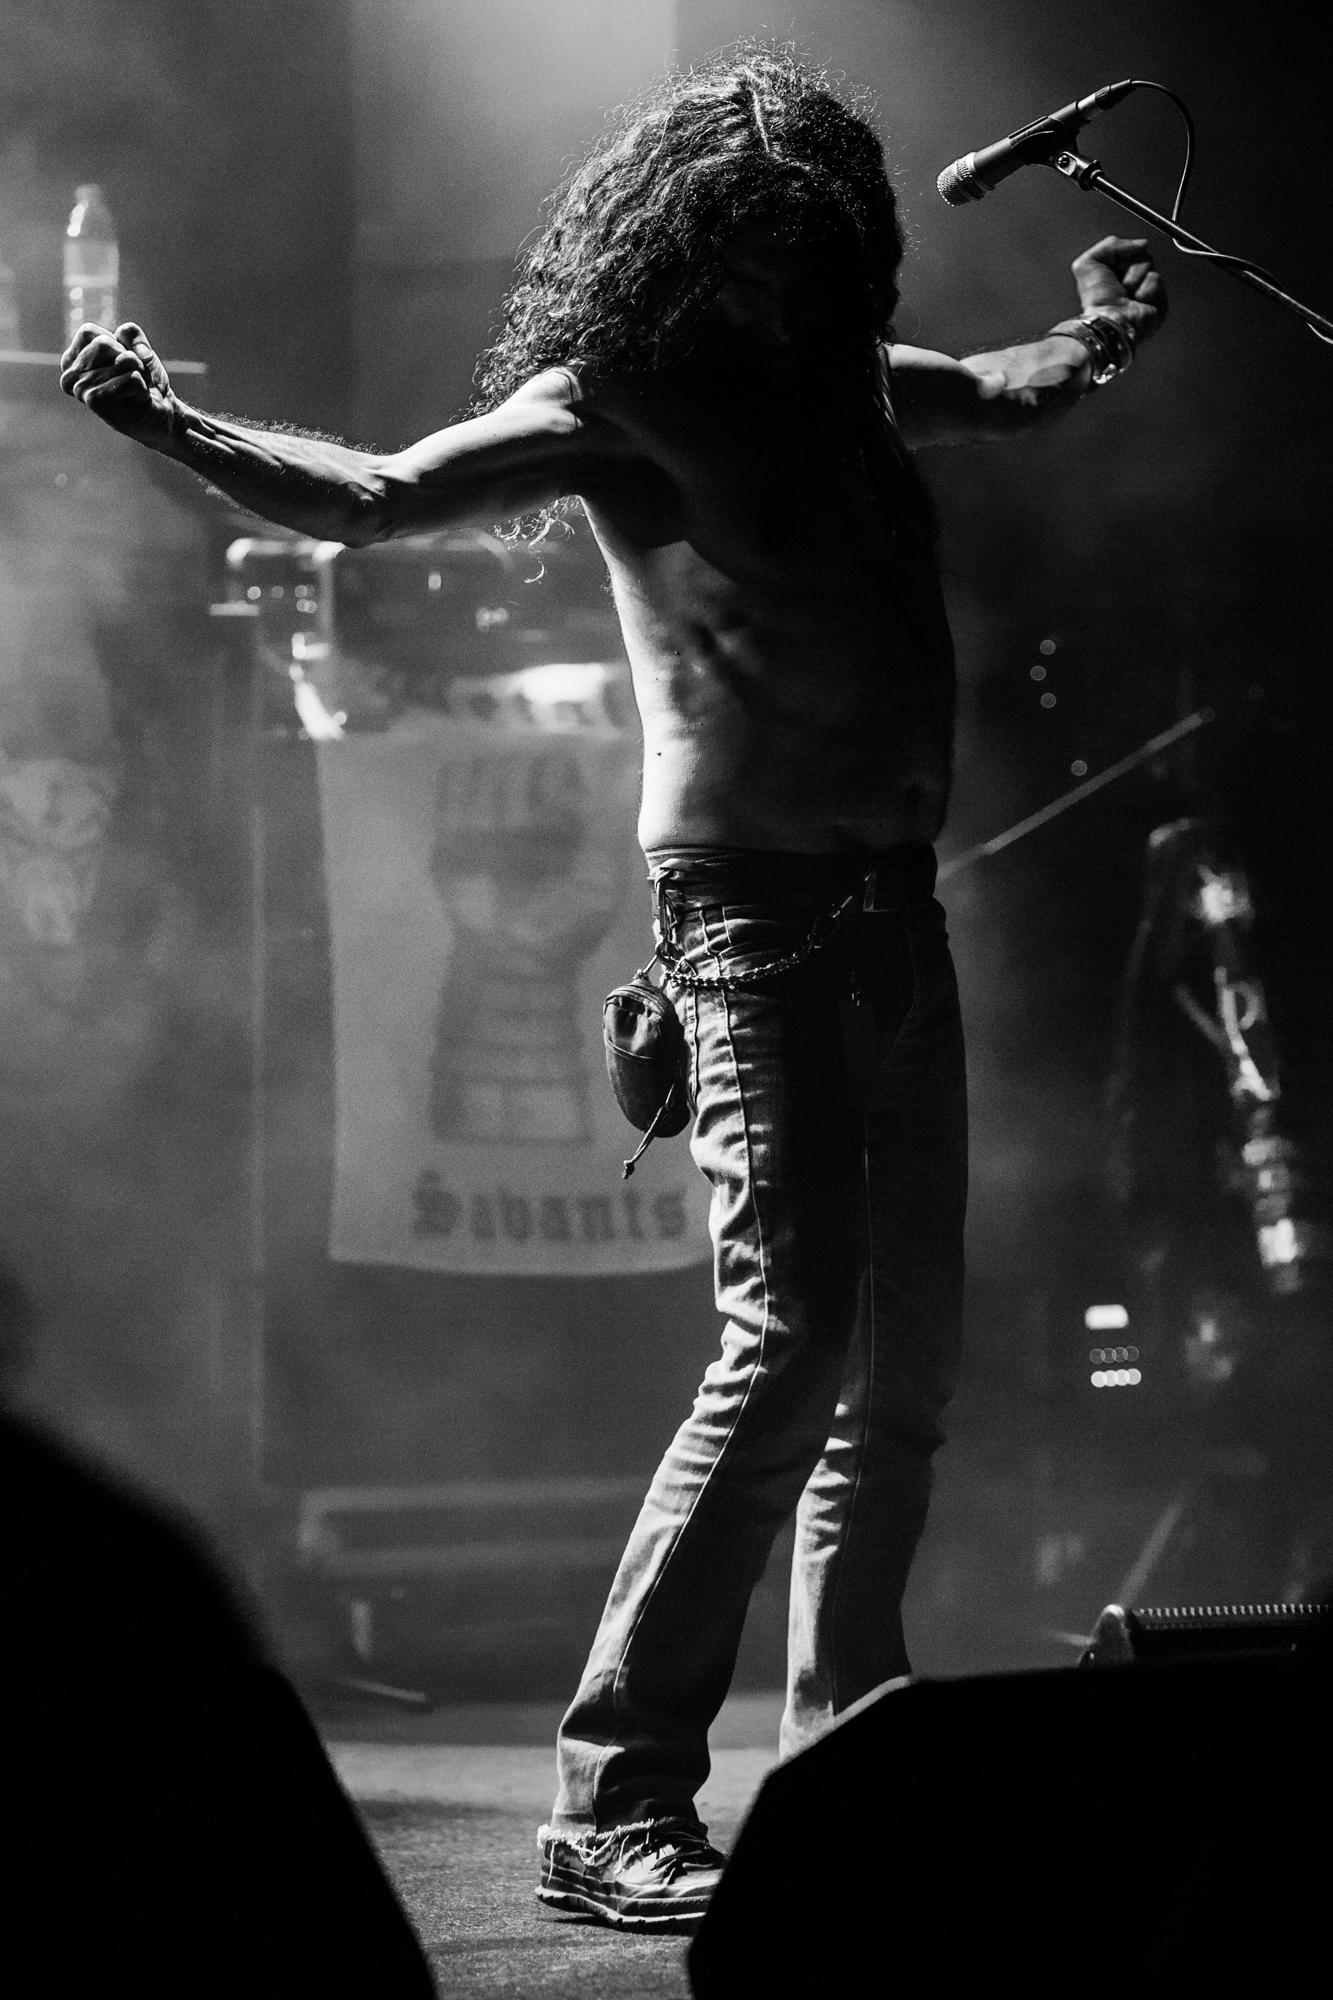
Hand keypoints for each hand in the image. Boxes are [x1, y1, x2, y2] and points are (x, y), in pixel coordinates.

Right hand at [58, 320, 178, 444]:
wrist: (161, 411)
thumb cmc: (145, 380)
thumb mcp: (138, 348)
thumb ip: (131, 334)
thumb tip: (136, 353)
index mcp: (72, 361)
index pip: (87, 332)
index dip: (114, 342)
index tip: (120, 362)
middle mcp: (70, 376)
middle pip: (103, 343)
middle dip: (128, 357)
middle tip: (130, 377)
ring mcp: (80, 390)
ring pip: (121, 360)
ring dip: (138, 372)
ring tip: (134, 389)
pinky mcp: (95, 401)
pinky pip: (131, 377)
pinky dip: (142, 386)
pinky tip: (137, 399)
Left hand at [1070, 236, 1166, 347]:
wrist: (1111, 320)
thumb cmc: (1097, 300)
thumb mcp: (1088, 263)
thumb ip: (1110, 244)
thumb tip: (1139, 244)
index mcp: (1112, 272)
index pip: (1126, 249)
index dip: (1121, 255)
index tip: (1112, 267)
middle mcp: (1128, 280)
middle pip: (1140, 255)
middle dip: (1129, 267)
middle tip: (1120, 284)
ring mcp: (1143, 289)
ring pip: (1149, 266)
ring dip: (1136, 279)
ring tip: (1127, 294)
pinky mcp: (1157, 299)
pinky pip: (1157, 280)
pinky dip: (1146, 289)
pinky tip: (1138, 301)